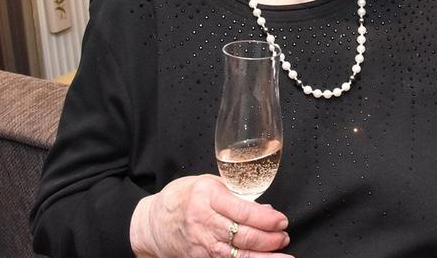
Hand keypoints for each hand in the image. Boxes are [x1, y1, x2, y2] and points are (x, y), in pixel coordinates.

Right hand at [129, 174, 291, 257]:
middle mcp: (203, 220)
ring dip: (263, 257)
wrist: (152, 222)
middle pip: (243, 236)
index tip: (282, 221)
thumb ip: (238, 196)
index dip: (267, 219)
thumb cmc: (183, 198)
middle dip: (269, 239)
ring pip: (237, 255)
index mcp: (208, 196)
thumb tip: (266, 211)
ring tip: (282, 255)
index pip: (244, 211)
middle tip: (284, 237)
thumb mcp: (210, 184)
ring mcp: (200, 243)